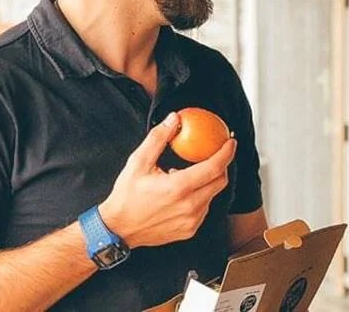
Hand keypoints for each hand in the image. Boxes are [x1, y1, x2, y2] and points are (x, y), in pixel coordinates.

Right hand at [98, 112, 235, 248]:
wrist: (118, 229)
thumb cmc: (126, 198)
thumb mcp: (138, 162)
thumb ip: (158, 138)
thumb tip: (173, 119)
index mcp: (179, 188)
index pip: (214, 167)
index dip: (226, 152)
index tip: (231, 142)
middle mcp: (189, 206)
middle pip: (220, 181)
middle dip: (222, 165)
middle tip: (217, 154)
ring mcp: (191, 220)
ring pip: (213, 195)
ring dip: (209, 181)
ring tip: (193, 174)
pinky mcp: (190, 229)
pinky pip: (205, 208)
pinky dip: (201, 196)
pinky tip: (186, 191)